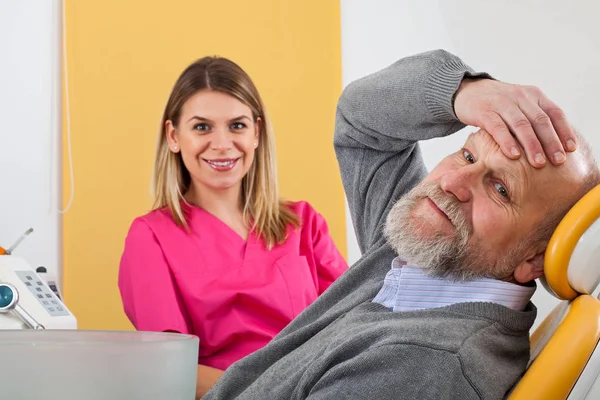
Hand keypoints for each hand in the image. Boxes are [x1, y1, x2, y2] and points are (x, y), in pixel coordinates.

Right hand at [454, 78, 576, 167]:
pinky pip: (498, 128)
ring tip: (538, 163)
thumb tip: (555, 145)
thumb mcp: (521, 105)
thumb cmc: (498, 104)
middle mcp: (520, 97)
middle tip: (558, 161)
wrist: (468, 91)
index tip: (571, 149)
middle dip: (551, 142)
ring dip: (532, 145)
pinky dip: (507, 142)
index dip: (564, 131)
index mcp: (533, 95)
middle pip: (540, 121)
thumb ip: (535, 118)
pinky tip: (514, 155)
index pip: (554, 113)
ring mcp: (501, 103)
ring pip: (522, 125)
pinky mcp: (484, 112)